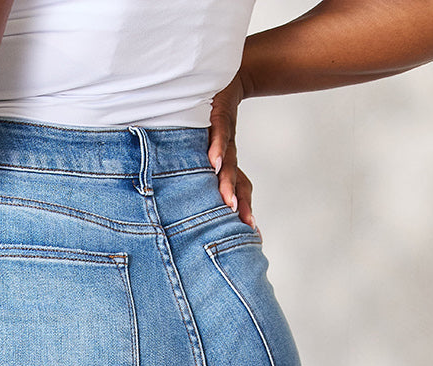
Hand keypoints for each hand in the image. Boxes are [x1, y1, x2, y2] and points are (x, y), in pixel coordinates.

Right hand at [208, 71, 255, 229]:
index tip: (251, 232)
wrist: (226, 67)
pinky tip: (213, 162)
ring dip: (228, 183)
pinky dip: (217, 148)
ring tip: (228, 204)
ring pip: (229, 161)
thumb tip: (182, 189)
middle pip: (236, 179)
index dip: (244, 207)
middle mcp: (228, 149)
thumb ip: (200, 162)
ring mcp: (224, 132)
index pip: (238, 186)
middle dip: (238, 202)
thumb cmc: (211, 105)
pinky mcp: (220, 112)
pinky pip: (219, 132)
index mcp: (226, 158)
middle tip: (243, 226)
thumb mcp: (206, 137)